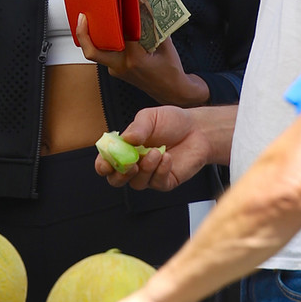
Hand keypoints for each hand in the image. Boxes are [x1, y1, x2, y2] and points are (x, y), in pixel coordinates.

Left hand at [75, 14, 208, 106]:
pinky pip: (106, 55)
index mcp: (135, 59)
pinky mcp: (116, 71)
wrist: (171, 91)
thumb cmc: (171, 72)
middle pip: (93, 51)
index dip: (122, 16)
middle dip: (84, 34)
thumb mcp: (167, 46)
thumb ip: (155, 26)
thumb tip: (146, 6)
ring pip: (97, 52)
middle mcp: (122, 66)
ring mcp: (117, 70)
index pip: (121, 33)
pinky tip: (109, 32)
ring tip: (91, 20)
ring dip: (92, 37)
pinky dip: (105, 43)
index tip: (123, 3)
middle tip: (82, 17)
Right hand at [94, 105, 214, 190]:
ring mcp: (149, 174)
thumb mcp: (151, 117)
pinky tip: (167, 157)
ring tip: (157, 152)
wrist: (198, 129)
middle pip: (116, 180)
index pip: (106, 162)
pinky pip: (157, 183)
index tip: (106, 163)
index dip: (103, 165)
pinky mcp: (165, 181)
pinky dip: (161, 170)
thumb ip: (137, 128)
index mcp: (125, 148)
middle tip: (130, 164)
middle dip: (120, 175)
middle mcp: (134, 164)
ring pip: (137, 183)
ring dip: (145, 169)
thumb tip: (125, 139)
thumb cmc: (172, 122)